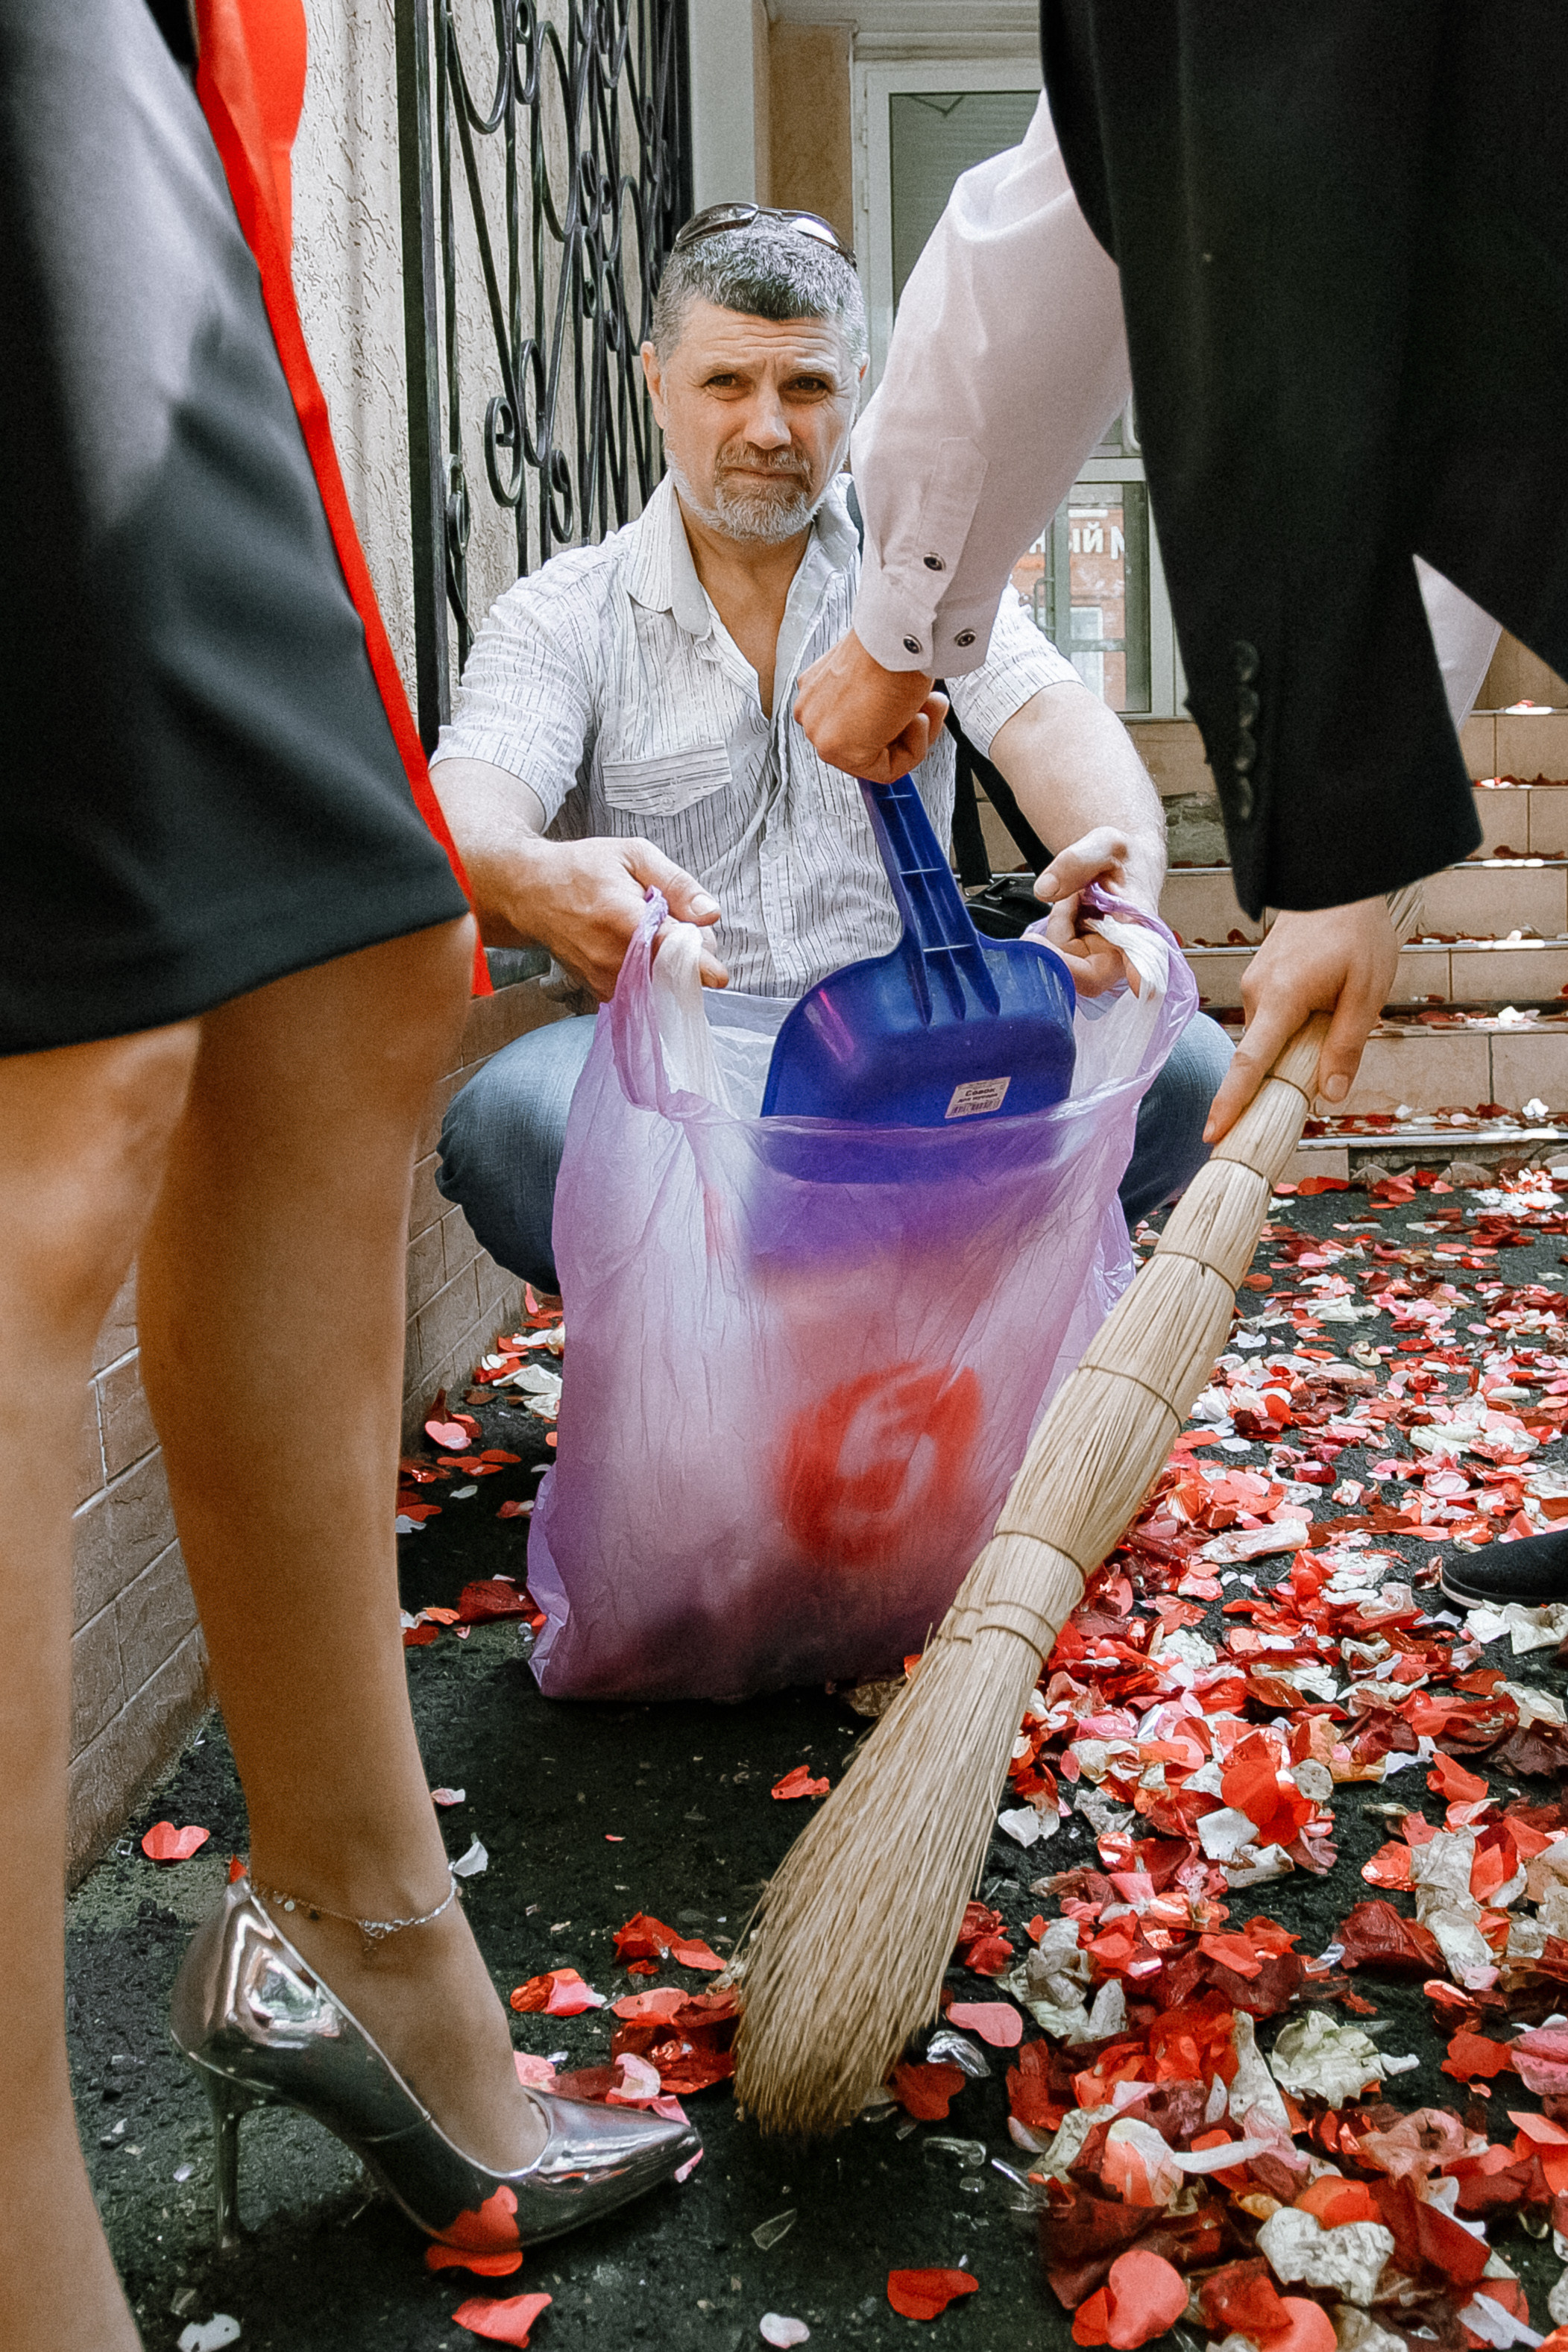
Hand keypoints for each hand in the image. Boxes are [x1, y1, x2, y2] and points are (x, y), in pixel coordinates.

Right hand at [502, 836, 727, 1002]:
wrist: (531, 892)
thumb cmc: (582, 868)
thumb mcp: (633, 855)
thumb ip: (676, 883)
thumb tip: (710, 913)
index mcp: (622, 919)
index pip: (667, 948)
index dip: (698, 963)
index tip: (719, 976)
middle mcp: (611, 957)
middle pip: (672, 968)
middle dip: (688, 950)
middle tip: (673, 918)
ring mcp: (603, 979)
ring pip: (659, 981)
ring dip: (667, 960)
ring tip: (645, 928)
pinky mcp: (599, 992)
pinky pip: (642, 988)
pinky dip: (649, 971)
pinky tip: (632, 945)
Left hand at [794, 630, 948, 779]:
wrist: (897, 633)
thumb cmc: (894, 643)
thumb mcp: (882, 674)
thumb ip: (879, 698)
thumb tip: (899, 714)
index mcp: (817, 690)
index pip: (858, 726)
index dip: (898, 721)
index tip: (919, 704)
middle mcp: (812, 711)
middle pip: (868, 743)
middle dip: (907, 728)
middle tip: (929, 705)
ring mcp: (819, 731)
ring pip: (877, 759)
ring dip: (915, 736)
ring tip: (926, 705)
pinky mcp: (836, 749)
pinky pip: (886, 771)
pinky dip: (914, 750)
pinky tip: (918, 719)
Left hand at [1034, 827, 1145, 997]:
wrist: (1124, 862)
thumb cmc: (1124, 858)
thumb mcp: (1103, 845)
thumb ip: (1075, 863)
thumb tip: (1046, 889)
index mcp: (1142, 930)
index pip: (1137, 967)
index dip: (1127, 976)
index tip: (1118, 980)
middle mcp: (1125, 955)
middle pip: (1081, 973)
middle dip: (1061, 936)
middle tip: (1067, 898)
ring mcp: (1104, 960)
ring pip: (1064, 964)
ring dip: (1059, 927)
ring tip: (1077, 897)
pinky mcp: (1087, 960)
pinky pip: (1058, 956)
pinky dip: (1058, 930)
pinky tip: (1073, 910)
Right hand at [1203, 895, 1399, 1142]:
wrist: (1337, 880)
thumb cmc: (1357, 931)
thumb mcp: (1367, 991)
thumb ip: (1347, 1045)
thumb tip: (1331, 1094)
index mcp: (1281, 998)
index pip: (1249, 1062)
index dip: (1230, 1102)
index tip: (1212, 1133)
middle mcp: (1257, 993)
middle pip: (1261, 1056)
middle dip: (1281, 1078)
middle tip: (1314, 1080)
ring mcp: (1254, 984)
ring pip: (1268, 1037)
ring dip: (1292, 1047)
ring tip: (1333, 1019)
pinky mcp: (1260, 979)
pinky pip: (1270, 1020)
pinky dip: (1289, 1030)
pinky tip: (1320, 1011)